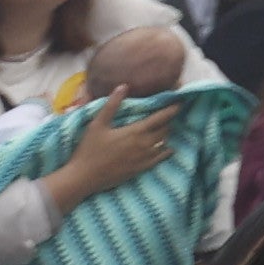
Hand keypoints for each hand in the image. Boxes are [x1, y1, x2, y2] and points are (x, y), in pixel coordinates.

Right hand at [52, 94, 177, 208]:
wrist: (83, 178)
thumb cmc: (89, 150)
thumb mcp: (98, 124)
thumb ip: (112, 105)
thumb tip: (123, 86)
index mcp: (135, 132)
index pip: (161, 118)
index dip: (171, 109)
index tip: (180, 102)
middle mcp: (144, 145)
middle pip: (165, 130)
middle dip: (167, 121)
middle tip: (168, 114)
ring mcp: (144, 159)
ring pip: (164, 143)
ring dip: (166, 134)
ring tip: (165, 128)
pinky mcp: (141, 170)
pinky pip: (160, 159)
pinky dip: (166, 151)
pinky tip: (167, 148)